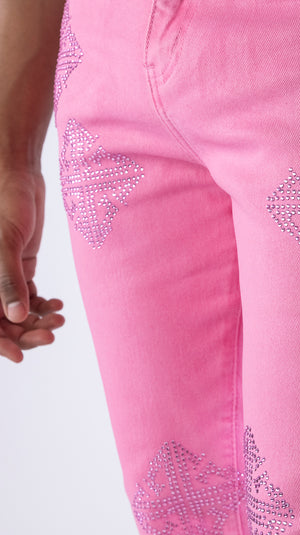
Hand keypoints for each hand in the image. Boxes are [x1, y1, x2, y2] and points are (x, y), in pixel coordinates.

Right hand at [0, 169, 63, 362]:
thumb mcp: (7, 244)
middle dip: (24, 333)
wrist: (19, 179)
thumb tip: (16, 317)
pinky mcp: (18, 268)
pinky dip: (42, 305)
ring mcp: (2, 276)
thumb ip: (8, 280)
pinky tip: (58, 305)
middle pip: (2, 322)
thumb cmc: (6, 205)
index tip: (21, 356)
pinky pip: (28, 297)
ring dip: (36, 321)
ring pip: (17, 312)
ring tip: (59, 319)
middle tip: (52, 333)